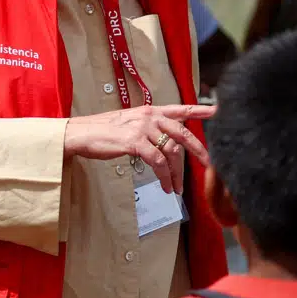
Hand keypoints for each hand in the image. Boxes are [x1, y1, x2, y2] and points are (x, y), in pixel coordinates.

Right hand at [64, 104, 214, 194]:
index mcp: (150, 111)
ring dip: (176, 174)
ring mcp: (142, 127)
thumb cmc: (104, 132)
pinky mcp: (135, 141)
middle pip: (181, 133)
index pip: (179, 109)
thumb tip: (164, 143)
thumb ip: (148, 129)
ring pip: (171, 152)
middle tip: (208, 164)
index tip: (215, 110)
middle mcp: (149, 116)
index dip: (197, 111)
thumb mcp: (129, 123)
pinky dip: (165, 176)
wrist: (81, 134)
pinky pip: (158, 161)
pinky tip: (165, 186)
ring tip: (176, 188)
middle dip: (197, 150)